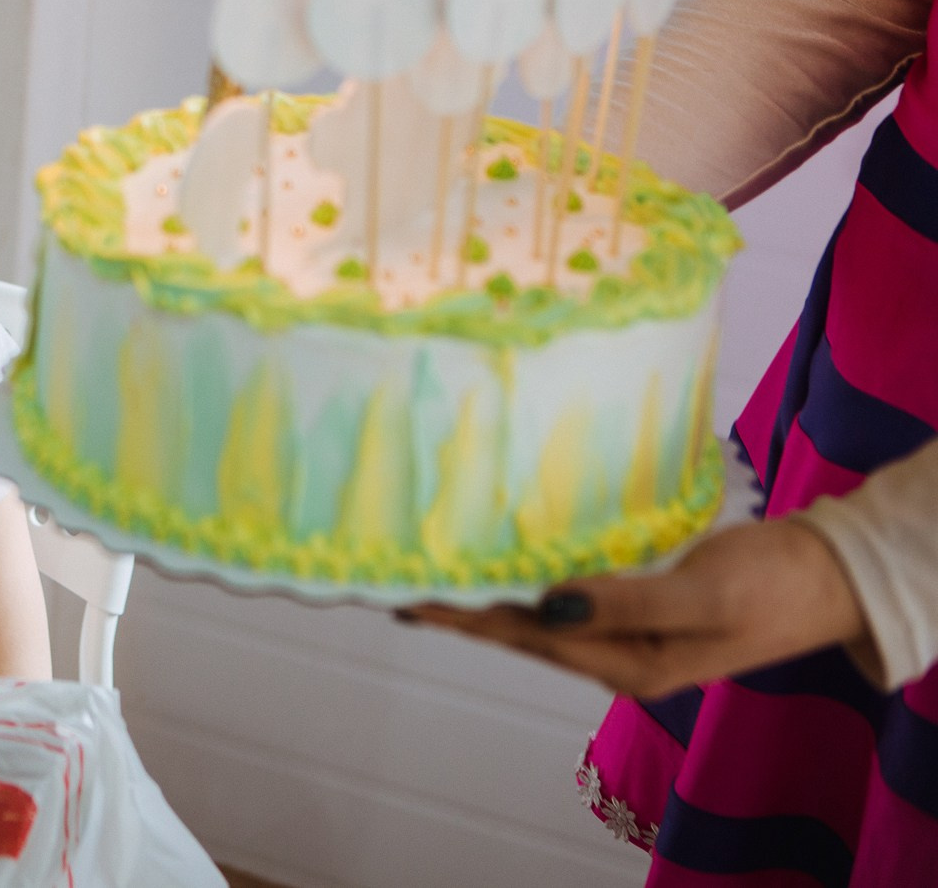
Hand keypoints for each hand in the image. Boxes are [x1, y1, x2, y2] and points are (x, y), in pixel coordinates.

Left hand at [406, 519, 870, 697]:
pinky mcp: (636, 599)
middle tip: (393, 580)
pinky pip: (568, 590)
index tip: (406, 596)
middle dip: (459, 608)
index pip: (524, 638)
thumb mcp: (702, 596)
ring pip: (538, 612)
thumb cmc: (773, 585)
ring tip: (430, 571)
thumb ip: (626, 603)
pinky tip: (503, 560)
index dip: (463, 617)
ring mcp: (627, 627)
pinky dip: (528, 575)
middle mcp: (617, 653)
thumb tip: (547, 605)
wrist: (830, 574)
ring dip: (487, 592)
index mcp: (629, 664)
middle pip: (519, 630)